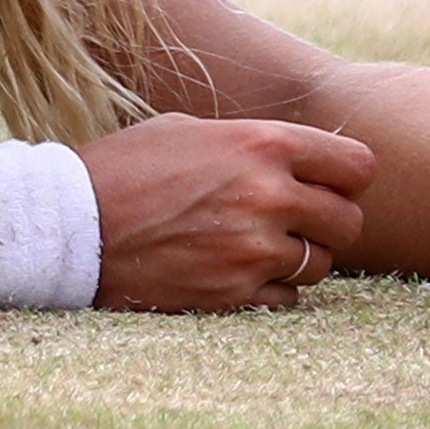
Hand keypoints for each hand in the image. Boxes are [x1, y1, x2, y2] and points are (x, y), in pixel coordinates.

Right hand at [80, 112, 374, 311]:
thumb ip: (253, 143)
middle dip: (329, 221)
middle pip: (349, 221)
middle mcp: (267, 196)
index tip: (328, 182)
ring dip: (300, 256)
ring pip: (321, 264)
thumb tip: (301, 158)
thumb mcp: (189, 130)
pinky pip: (287, 298)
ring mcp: (252, 250)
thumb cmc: (127, 166)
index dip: (347, 177)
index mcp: (262, 144)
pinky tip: (236, 270)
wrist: (72, 223)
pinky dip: (271, 288)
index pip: (357, 166)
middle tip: (297, 219)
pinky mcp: (232, 294)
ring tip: (257, 244)